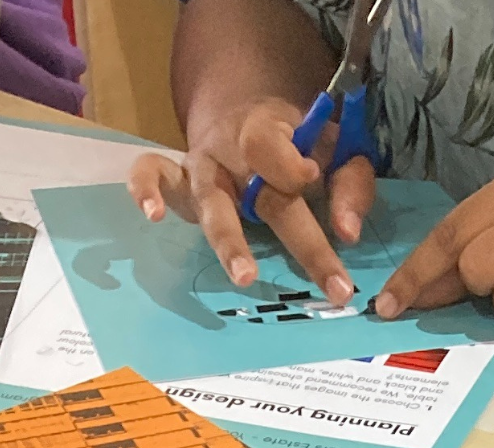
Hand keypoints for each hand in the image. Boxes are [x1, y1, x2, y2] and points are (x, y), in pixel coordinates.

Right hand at [127, 98, 374, 304]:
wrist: (247, 117)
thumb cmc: (297, 143)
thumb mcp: (333, 149)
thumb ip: (349, 184)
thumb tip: (349, 233)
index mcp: (270, 130)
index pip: (276, 146)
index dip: (291, 164)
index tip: (312, 179)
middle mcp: (231, 148)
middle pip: (263, 195)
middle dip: (302, 241)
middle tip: (331, 283)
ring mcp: (200, 167)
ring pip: (212, 203)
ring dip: (229, 241)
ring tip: (245, 277)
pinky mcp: (175, 180)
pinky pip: (149, 174)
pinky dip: (144, 189)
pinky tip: (154, 216)